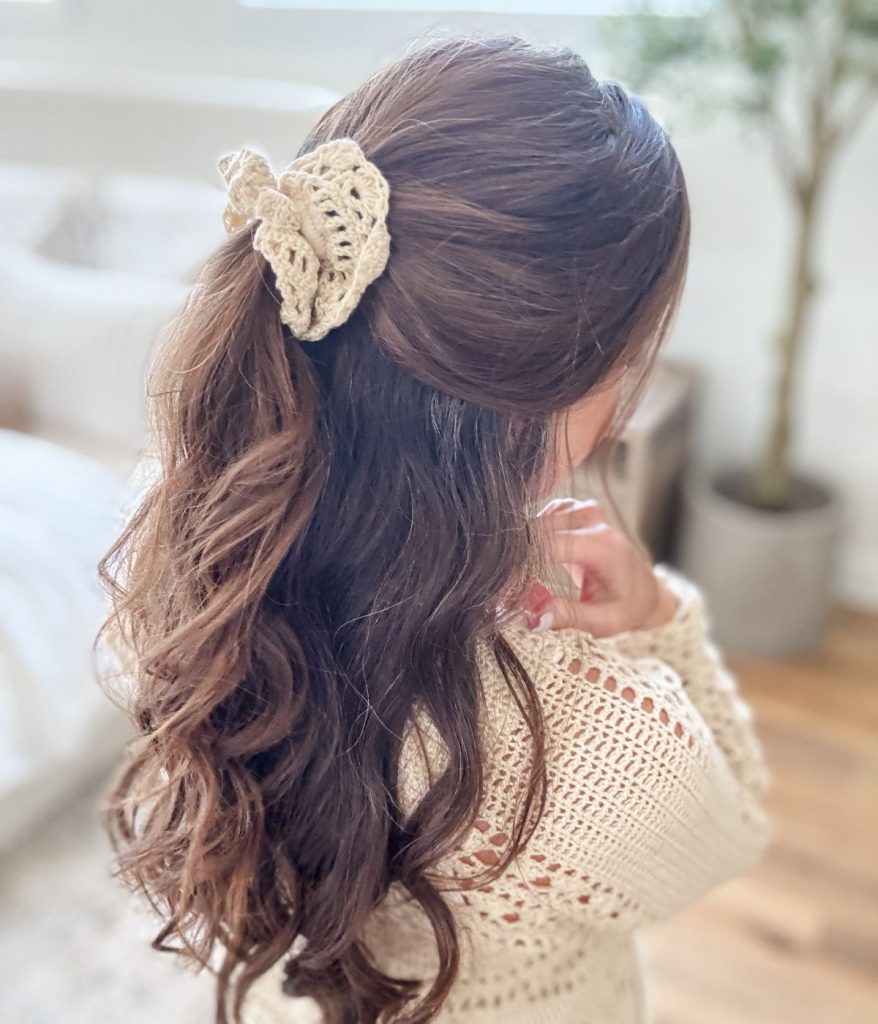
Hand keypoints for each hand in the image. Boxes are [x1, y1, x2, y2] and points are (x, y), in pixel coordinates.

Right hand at [518, 498, 677, 636]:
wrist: (645, 589)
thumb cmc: (627, 607)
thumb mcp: (603, 622)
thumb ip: (566, 616)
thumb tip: (529, 615)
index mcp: (602, 545)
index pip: (545, 546)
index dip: (518, 569)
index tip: (503, 593)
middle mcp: (591, 519)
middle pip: (534, 532)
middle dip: (515, 564)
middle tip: (506, 595)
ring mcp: (581, 509)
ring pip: (532, 525)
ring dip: (520, 553)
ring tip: (521, 584)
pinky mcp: (571, 508)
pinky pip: (537, 521)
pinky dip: (529, 543)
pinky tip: (532, 564)